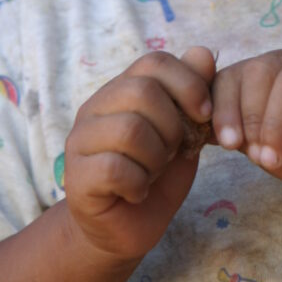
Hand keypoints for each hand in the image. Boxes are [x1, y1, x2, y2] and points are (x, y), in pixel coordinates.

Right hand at [63, 46, 214, 262]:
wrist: (126, 229)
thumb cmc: (157, 176)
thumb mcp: (185, 131)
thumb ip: (192, 94)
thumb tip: (204, 52)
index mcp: (122, 89)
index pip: (154, 61)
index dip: (188, 83)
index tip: (205, 115)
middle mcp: (96, 107)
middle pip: (142, 91)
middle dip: (172, 126)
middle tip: (172, 152)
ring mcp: (81, 141)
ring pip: (129, 129)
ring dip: (155, 157)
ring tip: (153, 173)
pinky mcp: (76, 178)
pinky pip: (114, 168)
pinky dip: (138, 184)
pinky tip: (138, 192)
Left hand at [211, 42, 281, 201]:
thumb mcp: (267, 147)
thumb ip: (238, 133)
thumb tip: (194, 128)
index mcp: (270, 72)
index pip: (234, 74)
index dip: (224, 106)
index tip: (225, 145)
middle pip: (260, 71)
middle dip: (250, 116)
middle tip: (257, 156)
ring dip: (277, 120)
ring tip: (277, 155)